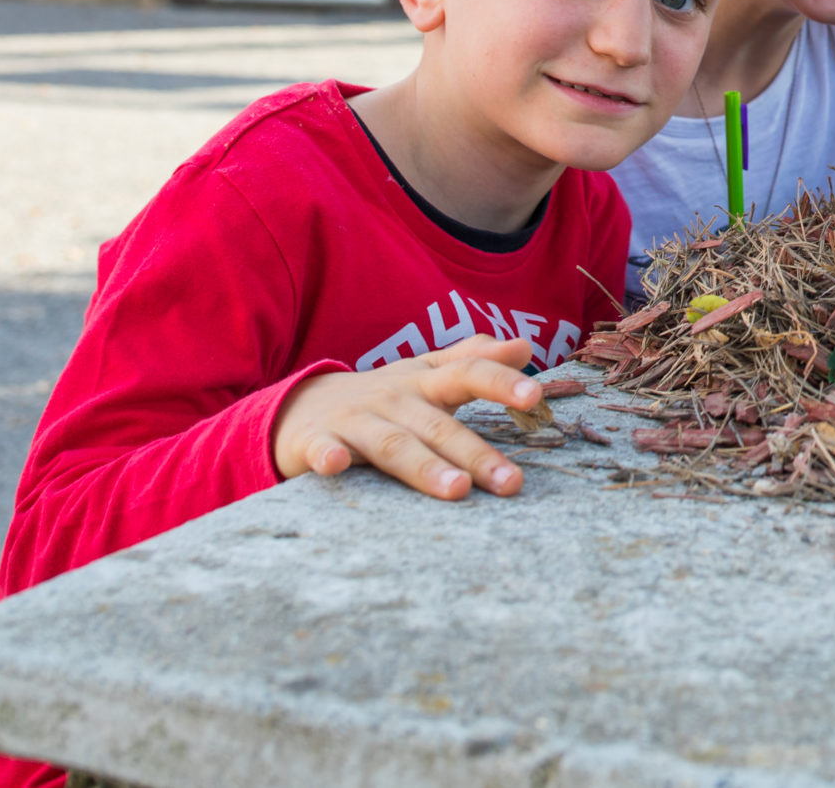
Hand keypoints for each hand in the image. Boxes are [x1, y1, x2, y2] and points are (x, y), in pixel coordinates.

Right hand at [273, 336, 540, 500]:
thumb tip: (525, 345)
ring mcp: (354, 420)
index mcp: (425, 381)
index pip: (468, 373)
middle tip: (510, 481)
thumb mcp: (427, 374)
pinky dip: (328, 457)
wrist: (301, 408)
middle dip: (476, 453)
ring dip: (424, 466)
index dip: (499, 381)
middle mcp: (394, 398)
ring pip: (394, 444)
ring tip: (457, 489)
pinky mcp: (315, 441)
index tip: (534, 395)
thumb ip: (475, 360)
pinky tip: (336, 466)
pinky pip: (323, 450)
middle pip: (438, 426)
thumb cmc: (382, 398)